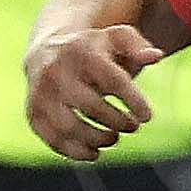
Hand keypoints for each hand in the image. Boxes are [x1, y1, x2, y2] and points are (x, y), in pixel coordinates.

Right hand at [28, 23, 163, 157]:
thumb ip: (138, 46)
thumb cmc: (93, 49)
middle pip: (91, 106)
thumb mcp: (117, 38)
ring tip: (113, 138)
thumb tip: (156, 56)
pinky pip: (52, 139)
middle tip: (132, 126)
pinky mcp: (33, 112)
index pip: (113, 81)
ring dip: (97, 139)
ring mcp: (41, 93)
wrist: (47, 51)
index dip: (133, 101)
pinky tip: (94, 152)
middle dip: (117, 122)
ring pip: (69, 127)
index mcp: (82, 51)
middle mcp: (57, 71)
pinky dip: (75, 152)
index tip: (147, 117)